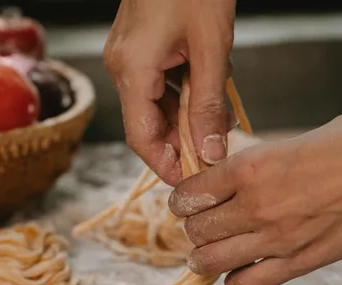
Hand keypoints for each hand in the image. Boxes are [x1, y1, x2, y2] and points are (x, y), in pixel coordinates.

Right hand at [103, 0, 236, 184]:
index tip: (192, 182)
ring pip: (155, 105)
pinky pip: (158, 84)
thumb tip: (210, 151)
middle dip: (181, 143)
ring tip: (218, 126)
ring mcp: (129, 55)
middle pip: (147, 123)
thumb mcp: (212, 49)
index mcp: (132, 69)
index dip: (166, 165)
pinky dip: (182, 96)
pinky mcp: (140, 45)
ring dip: (186, 119)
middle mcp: (123, 65)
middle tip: (216, 155)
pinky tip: (209, 96)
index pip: (141, 137)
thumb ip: (209, 104)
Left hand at [168, 111, 341, 284]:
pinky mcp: (300, 262)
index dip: (183, 199)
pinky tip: (242, 270)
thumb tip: (231, 179)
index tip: (189, 201)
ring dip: (205, 257)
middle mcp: (256, 204)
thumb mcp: (290, 142)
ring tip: (210, 253)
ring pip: (211, 261)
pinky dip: (235, 282)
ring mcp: (277, 238)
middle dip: (194, 228)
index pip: (189, 193)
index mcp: (250, 166)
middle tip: (202, 226)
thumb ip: (257, 166)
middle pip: (196, 229)